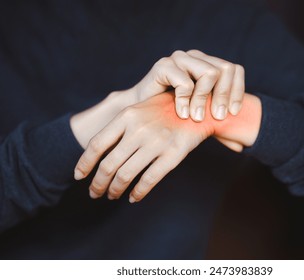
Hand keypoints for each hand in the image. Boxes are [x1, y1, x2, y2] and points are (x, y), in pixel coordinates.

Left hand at [74, 92, 214, 202]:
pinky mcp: (172, 155)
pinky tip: (133, 197)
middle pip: (108, 164)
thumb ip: (121, 127)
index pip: (97, 144)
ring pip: (126, 175)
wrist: (199, 110)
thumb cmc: (166, 111)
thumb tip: (98, 153)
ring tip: (111, 195)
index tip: (78, 176)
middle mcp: (139, 129)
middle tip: (94, 193)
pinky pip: (148, 180)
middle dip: (97, 183)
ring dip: (114, 190)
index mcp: (127, 115)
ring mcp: (156, 143)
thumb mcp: (140, 109)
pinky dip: (137, 193)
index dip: (84, 163)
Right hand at [133, 50, 244, 120]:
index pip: (234, 70)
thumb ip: (217, 123)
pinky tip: (182, 114)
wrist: (139, 117)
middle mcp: (195, 58)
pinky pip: (185, 82)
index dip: (237, 91)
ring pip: (210, 73)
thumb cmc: (171, 118)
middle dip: (224, 96)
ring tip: (196, 118)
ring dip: (205, 100)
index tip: (233, 113)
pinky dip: (186, 101)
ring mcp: (180, 59)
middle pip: (225, 69)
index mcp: (207, 65)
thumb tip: (241, 146)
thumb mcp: (200, 117)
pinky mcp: (164, 66)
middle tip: (218, 117)